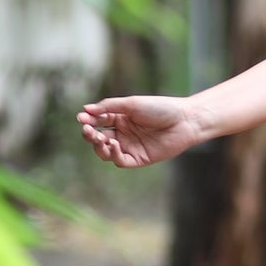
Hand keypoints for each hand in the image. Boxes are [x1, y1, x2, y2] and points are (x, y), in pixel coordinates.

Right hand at [77, 94, 202, 167]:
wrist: (184, 120)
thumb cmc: (160, 108)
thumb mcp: (132, 104)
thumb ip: (109, 107)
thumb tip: (85, 109)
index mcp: (120, 118)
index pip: (98, 121)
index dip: (88, 120)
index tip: (81, 118)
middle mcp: (123, 133)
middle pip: (98, 138)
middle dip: (90, 135)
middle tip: (89, 130)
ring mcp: (130, 146)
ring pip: (106, 152)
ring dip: (99, 146)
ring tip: (102, 138)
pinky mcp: (139, 158)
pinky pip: (120, 161)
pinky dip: (114, 155)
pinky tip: (114, 145)